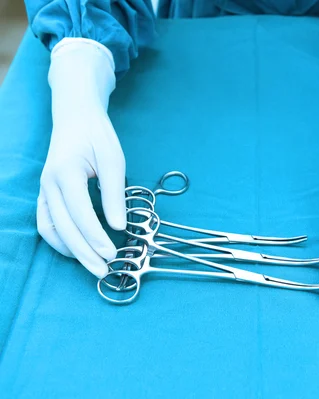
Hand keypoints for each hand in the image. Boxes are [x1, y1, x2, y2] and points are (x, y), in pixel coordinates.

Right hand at [37, 39, 125, 277]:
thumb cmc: (96, 136)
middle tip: (104, 270)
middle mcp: (48, 184)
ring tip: (92, 266)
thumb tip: (118, 226)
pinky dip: (60, 241)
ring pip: (50, 229)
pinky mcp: (46, 194)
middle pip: (63, 227)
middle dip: (83, 252)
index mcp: (65, 173)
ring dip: (70, 251)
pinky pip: (47, 223)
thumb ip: (114, 194)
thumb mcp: (113, 160)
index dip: (95, 236)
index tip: (111, 253)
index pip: (79, 213)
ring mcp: (44, 190)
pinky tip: (77, 251)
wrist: (75, 117)